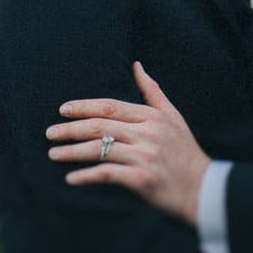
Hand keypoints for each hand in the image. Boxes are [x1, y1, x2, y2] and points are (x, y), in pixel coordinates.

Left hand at [46, 61, 208, 225]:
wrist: (202, 187)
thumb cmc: (184, 150)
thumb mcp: (172, 115)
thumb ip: (152, 91)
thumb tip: (136, 64)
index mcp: (151, 116)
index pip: (110, 106)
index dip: (84, 107)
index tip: (63, 110)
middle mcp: (146, 133)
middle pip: (100, 126)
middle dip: (71, 129)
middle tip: (49, 133)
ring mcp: (144, 155)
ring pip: (100, 149)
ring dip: (72, 152)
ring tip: (53, 154)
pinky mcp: (141, 179)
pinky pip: (108, 174)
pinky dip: (87, 176)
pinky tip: (71, 178)